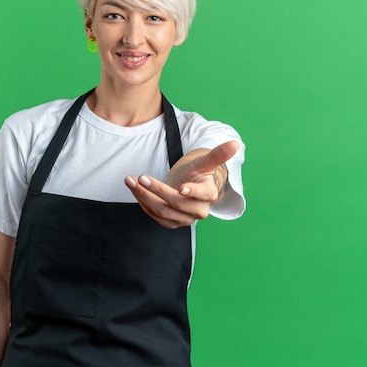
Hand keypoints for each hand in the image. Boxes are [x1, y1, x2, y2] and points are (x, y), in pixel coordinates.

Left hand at [124, 141, 238, 228]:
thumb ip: (217, 154)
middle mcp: (198, 210)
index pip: (202, 194)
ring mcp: (185, 219)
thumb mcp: (204, 163)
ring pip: (162, 211)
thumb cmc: (197, 174)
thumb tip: (235, 143)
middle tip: (140, 177)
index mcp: (209, 194)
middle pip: (176, 203)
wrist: (188, 189)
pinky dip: (143, 203)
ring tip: (130, 181)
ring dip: (144, 196)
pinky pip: (155, 216)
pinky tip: (135, 190)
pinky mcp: (172, 223)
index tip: (180, 188)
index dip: (192, 191)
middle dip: (157, 190)